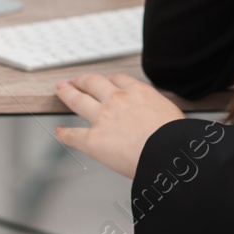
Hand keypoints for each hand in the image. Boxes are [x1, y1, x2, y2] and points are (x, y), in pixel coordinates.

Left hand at [53, 73, 185, 177]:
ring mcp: (103, 118)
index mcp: (138, 92)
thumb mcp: (170, 112)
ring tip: (60, 90)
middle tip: (74, 80)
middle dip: (82, 80)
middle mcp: (117, 100)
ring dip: (67, 93)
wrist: (168, 153)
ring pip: (78, 100)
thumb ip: (157, 110)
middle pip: (93, 83)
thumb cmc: (175, 137)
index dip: (108, 80)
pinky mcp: (93, 140)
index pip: (117, 79)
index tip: (104, 81)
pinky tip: (58, 132)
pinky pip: (73, 135)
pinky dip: (64, 134)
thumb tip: (158, 118)